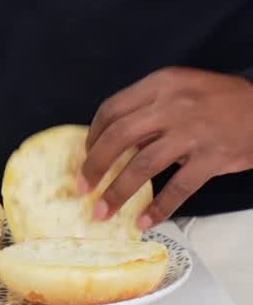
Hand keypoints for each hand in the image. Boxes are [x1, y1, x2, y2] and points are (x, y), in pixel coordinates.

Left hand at [80, 67, 252, 227]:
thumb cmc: (220, 99)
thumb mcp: (181, 88)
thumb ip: (151, 108)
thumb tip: (118, 141)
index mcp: (160, 84)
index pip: (112, 109)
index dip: (92, 136)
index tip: (85, 155)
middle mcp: (172, 105)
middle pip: (119, 137)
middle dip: (95, 165)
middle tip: (84, 187)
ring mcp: (192, 132)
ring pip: (143, 165)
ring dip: (118, 192)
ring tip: (103, 211)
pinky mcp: (211, 158)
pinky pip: (178, 187)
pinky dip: (159, 207)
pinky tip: (145, 221)